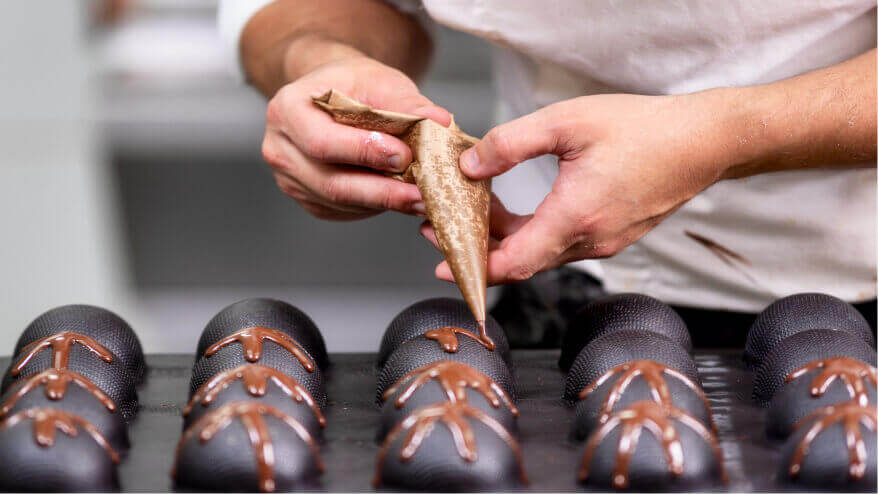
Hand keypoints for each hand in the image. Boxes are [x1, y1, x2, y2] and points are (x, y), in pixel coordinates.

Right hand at [261, 49, 450, 220]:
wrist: (332, 93)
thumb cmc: (352, 83)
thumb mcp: (379, 80)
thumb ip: (408, 102)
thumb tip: (439, 121)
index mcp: (287, 110)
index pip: (322, 142)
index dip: (364, 153)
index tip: (404, 155)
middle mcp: (280, 149)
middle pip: (331, 182)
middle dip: (381, 190)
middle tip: (421, 194)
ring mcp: (290, 179)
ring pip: (339, 202)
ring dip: (383, 203)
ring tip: (421, 198)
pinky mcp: (308, 199)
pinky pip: (343, 210)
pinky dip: (374, 206)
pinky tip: (399, 197)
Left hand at [422, 90, 738, 283]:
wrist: (704, 142)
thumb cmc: (643, 129)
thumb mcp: (567, 122)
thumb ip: (511, 143)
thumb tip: (469, 165)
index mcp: (577, 216)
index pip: (516, 263)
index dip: (475, 269)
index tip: (443, 266)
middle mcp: (591, 240)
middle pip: (523, 263)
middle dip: (479, 251)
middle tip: (441, 230)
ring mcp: (605, 242)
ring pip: (542, 254)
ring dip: (506, 242)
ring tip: (474, 214)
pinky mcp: (614, 236)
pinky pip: (562, 245)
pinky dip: (532, 235)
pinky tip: (516, 213)